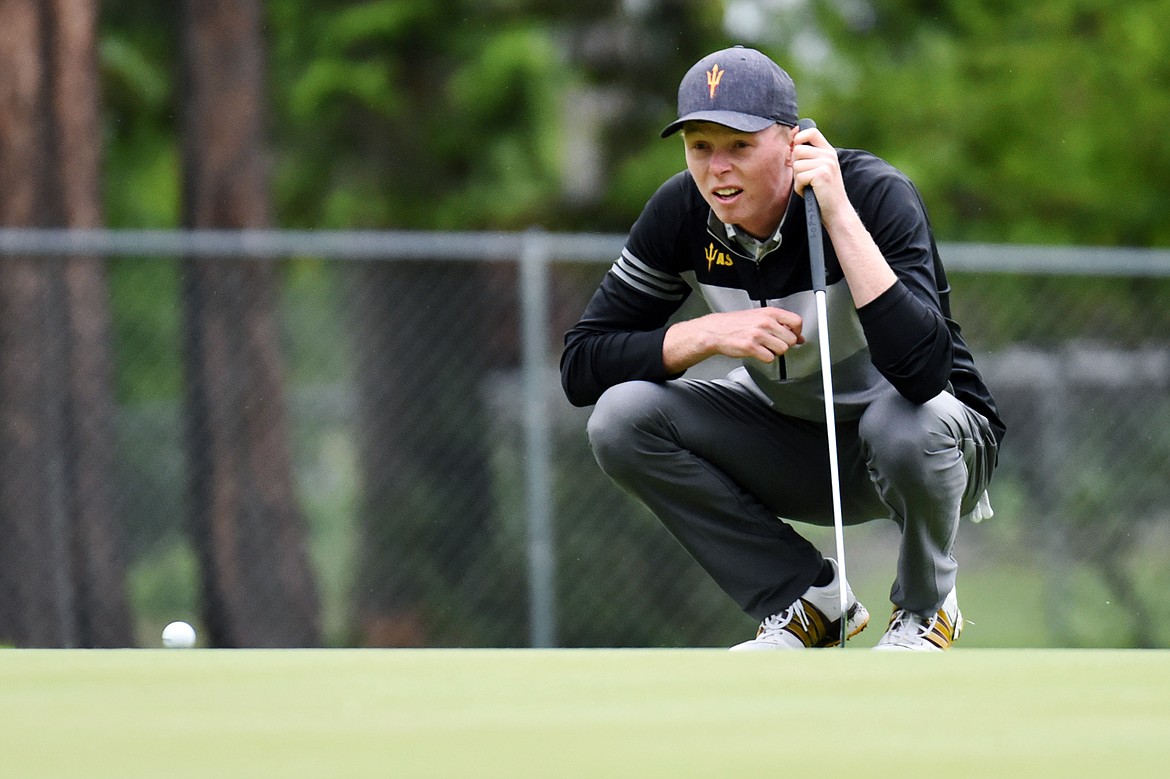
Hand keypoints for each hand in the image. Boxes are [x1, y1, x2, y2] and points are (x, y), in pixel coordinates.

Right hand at [664, 307, 803, 371]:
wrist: (716, 330)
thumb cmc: (737, 324)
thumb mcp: (760, 317)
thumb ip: (781, 325)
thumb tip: (799, 338)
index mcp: (770, 312)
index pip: (797, 322)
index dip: (797, 332)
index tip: (792, 335)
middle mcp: (765, 322)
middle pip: (791, 339)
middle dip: (784, 344)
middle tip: (773, 342)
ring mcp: (758, 335)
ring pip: (782, 350)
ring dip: (775, 352)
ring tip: (764, 347)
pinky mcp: (751, 347)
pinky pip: (770, 358)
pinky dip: (765, 358)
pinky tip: (757, 352)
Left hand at [791, 125, 847, 223]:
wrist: (836, 211)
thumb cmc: (822, 193)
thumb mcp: (818, 169)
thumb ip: (808, 156)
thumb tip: (791, 143)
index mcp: (828, 151)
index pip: (811, 132)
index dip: (798, 138)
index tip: (795, 150)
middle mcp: (829, 155)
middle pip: (798, 150)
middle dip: (796, 165)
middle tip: (806, 178)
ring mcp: (826, 164)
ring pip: (796, 165)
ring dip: (798, 179)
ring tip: (809, 186)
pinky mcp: (821, 174)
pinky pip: (799, 177)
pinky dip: (800, 188)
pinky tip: (809, 191)